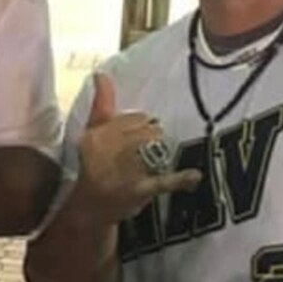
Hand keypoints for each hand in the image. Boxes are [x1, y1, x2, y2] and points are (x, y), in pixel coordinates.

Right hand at [66, 74, 201, 226]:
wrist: (89, 208)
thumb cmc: (94, 165)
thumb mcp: (92, 133)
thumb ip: (101, 103)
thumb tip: (101, 72)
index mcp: (96, 134)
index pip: (133, 118)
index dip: (141, 126)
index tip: (137, 135)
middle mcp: (107, 150)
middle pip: (148, 131)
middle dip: (152, 139)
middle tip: (145, 152)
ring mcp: (123, 171)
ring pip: (156, 148)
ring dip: (160, 153)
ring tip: (153, 161)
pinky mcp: (138, 190)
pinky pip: (163, 180)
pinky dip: (180, 179)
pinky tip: (193, 176)